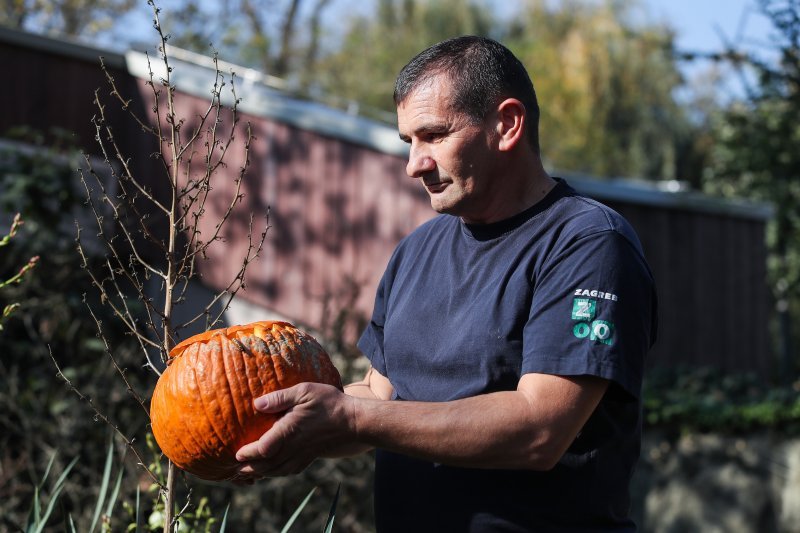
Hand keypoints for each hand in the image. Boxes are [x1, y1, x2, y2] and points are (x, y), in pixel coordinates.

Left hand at [234, 382, 355, 479]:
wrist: (354, 421)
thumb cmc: (328, 402)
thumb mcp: (304, 391)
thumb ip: (279, 397)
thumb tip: (256, 404)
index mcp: (289, 431)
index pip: (263, 449)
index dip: (248, 453)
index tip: (236, 452)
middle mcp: (294, 447)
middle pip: (267, 464)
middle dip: (250, 467)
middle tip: (236, 468)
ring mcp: (303, 454)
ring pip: (277, 470)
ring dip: (261, 473)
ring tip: (250, 472)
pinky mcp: (310, 457)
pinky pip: (291, 470)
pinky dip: (278, 473)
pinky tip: (274, 470)